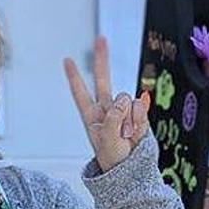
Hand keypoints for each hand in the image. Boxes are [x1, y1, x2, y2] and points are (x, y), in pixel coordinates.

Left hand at [64, 36, 150, 171]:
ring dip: (129, 118)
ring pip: (128, 99)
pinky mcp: (139, 113)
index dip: (74, 77)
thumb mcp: (107, 141)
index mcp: (91, 116)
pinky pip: (142, 107)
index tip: (67, 60)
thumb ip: (114, 118)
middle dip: (102, 59)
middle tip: (100, 38)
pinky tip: (135, 133)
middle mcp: (107, 109)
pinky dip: (140, 120)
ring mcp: (124, 110)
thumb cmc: (113, 159)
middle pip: (103, 80)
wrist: (132, 170)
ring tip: (125, 137)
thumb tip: (125, 99)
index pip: (80, 93)